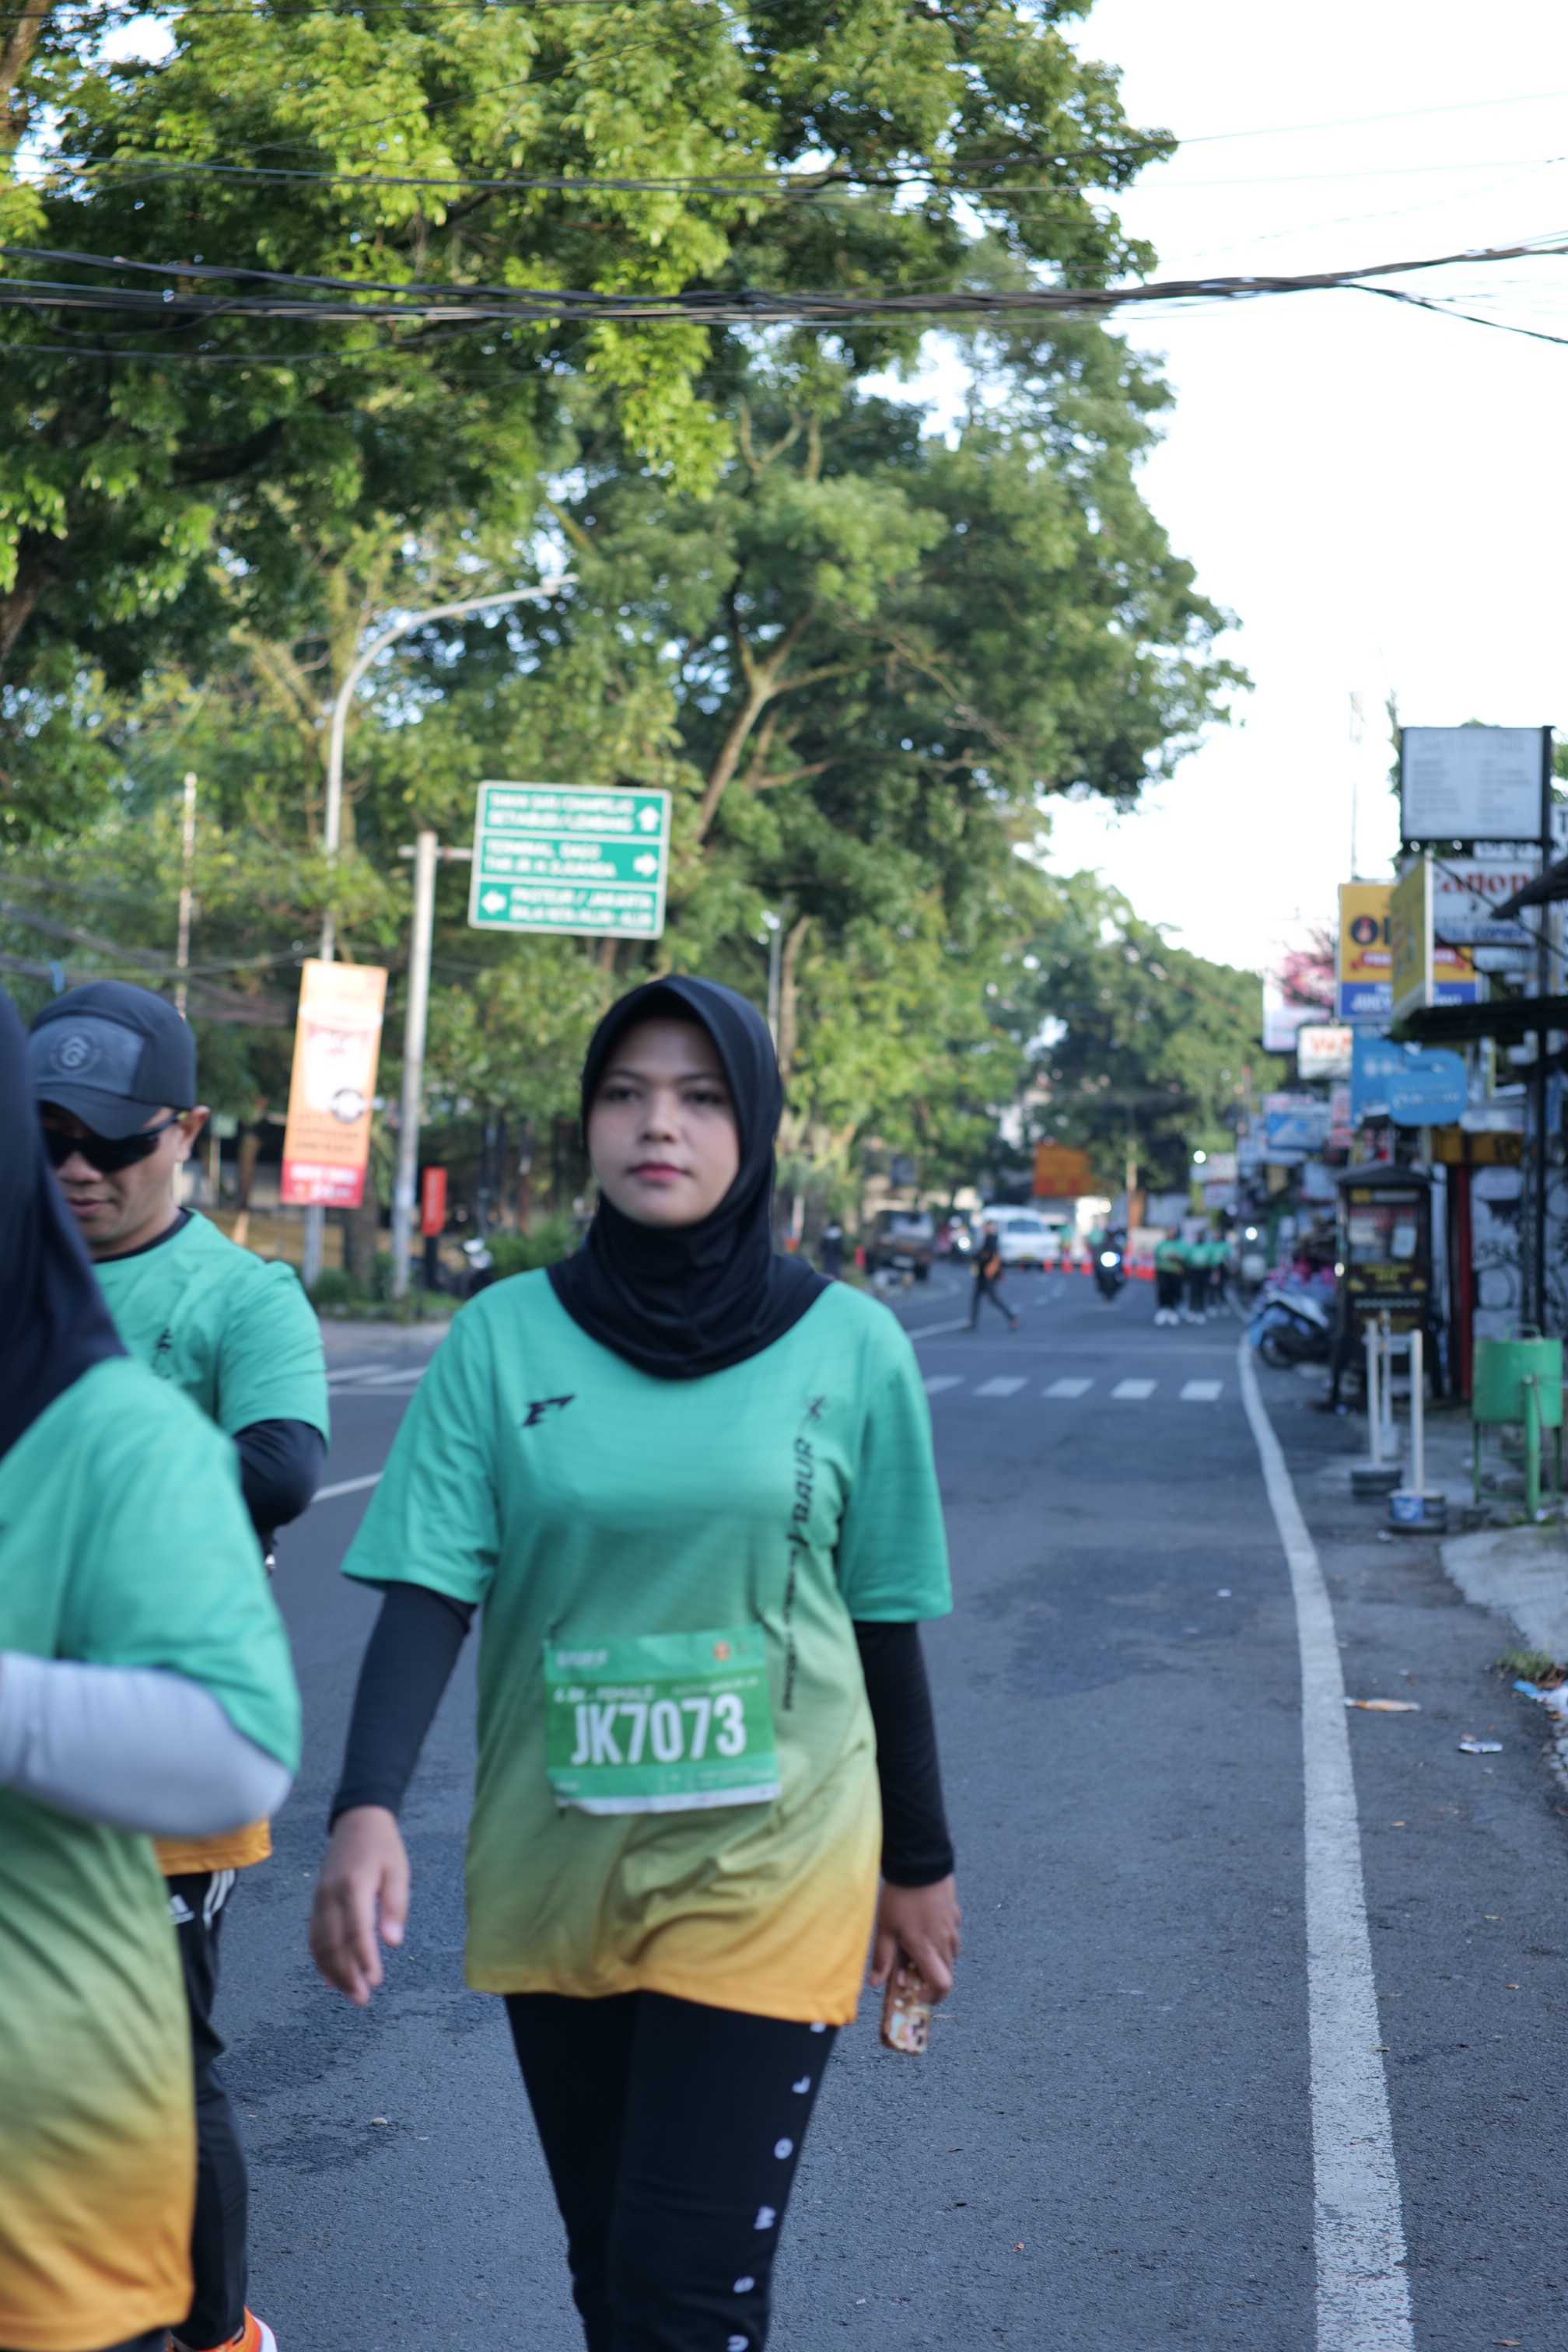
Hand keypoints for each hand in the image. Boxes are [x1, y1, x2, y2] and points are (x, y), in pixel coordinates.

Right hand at [309, 1805, 409, 2006]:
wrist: (356, 1821)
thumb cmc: (383, 1847)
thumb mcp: (398, 1870)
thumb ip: (395, 1906)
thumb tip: (393, 1943)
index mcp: (353, 1885)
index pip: (356, 1930)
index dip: (364, 1958)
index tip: (375, 1981)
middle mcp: (330, 1896)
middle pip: (332, 1943)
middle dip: (346, 1975)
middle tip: (362, 1999)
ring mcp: (319, 1900)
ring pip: (319, 1944)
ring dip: (333, 1973)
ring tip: (350, 1994)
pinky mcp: (316, 1903)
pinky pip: (314, 1936)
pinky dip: (321, 1960)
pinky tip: (331, 1979)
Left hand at [868, 1874, 960, 2002]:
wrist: (920, 1863)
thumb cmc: (900, 1898)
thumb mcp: (885, 1928)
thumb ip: (883, 1958)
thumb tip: (876, 1983)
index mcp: (926, 1949)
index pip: (942, 1985)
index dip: (933, 1997)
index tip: (918, 1995)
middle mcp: (944, 1942)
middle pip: (947, 1973)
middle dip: (931, 1980)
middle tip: (912, 1972)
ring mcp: (952, 1927)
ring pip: (951, 1955)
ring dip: (937, 1959)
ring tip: (917, 1947)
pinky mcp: (954, 1913)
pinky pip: (952, 1934)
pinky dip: (942, 1939)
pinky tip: (927, 1926)